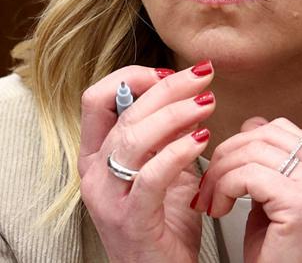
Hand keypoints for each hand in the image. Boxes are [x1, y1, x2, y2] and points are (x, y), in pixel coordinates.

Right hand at [78, 61, 216, 262]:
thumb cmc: (163, 229)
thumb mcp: (162, 173)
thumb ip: (166, 138)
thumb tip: (191, 99)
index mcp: (95, 157)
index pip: (96, 98)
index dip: (132, 77)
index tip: (169, 72)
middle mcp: (94, 174)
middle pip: (123, 112)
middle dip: (166, 87)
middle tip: (203, 77)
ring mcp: (108, 198)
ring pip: (134, 138)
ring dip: (175, 113)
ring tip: (207, 104)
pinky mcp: (131, 220)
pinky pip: (152, 175)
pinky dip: (179, 151)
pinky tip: (202, 140)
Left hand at [194, 116, 301, 262]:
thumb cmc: (282, 254)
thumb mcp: (277, 197)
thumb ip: (270, 161)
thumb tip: (250, 125)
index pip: (281, 129)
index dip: (243, 142)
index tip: (225, 168)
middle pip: (264, 134)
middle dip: (226, 156)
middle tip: (208, 185)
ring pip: (251, 152)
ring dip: (219, 175)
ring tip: (212, 201)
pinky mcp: (301, 202)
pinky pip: (247, 175)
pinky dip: (223, 189)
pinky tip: (219, 209)